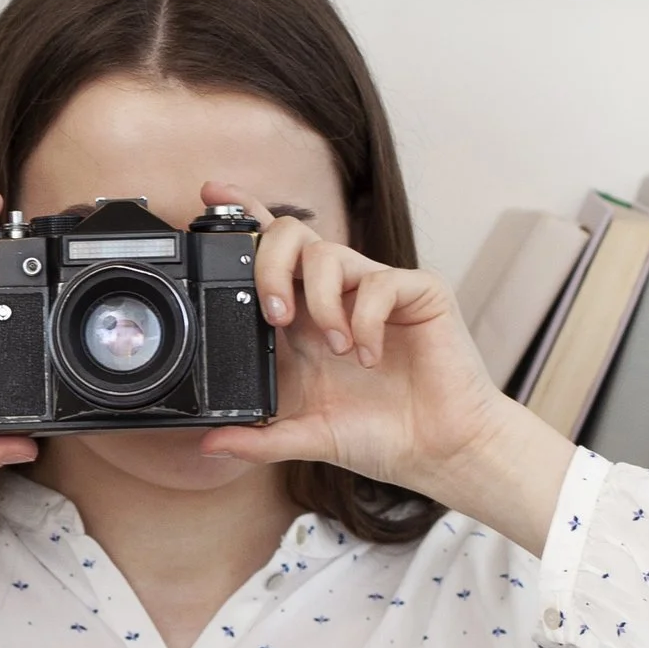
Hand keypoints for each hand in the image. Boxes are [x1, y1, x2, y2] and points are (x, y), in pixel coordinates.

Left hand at [196, 189, 573, 549]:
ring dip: (321, 304)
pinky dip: (365, 322)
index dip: (243, 216)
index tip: (211, 195)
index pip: (270, 252)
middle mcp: (336, 296)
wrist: (439, 452)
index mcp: (305, 320)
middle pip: (290, 235)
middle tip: (276, 316)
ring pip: (328, 254)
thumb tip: (209, 444)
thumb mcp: (307, 436)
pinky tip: (371, 357)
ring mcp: (376, 290)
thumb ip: (258, 438)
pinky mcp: (418, 293)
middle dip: (269, 265)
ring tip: (337, 351)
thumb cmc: (381, 437)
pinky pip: (378, 282)